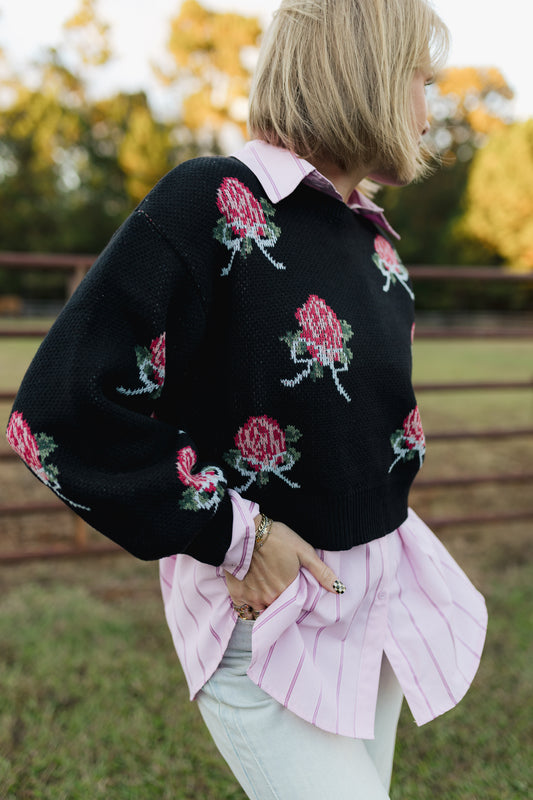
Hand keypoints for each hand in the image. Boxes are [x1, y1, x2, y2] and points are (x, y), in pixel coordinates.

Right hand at [225, 519, 344, 619]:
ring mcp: (252, 598)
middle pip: (278, 608)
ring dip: (265, 603)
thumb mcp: (304, 551)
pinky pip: (244, 609)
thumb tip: (340, 590)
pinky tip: (251, 591)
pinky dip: (249, 604)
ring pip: (261, 609)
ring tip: (265, 587)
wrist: (246, 530)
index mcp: (287, 590)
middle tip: (277, 584)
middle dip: (280, 600)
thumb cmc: (277, 538)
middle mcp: (270, 599)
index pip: (295, 605)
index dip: (295, 598)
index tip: (292, 587)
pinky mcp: (237, 594)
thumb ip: (322, 573)